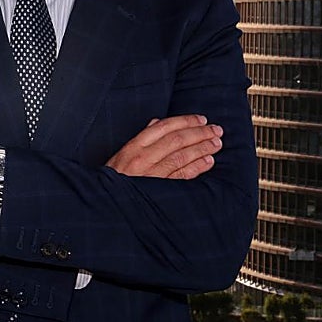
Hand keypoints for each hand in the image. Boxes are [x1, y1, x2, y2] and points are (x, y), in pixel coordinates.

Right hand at [105, 115, 222, 179]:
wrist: (104, 202)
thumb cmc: (114, 178)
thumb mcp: (121, 155)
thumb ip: (141, 138)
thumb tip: (157, 122)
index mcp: (133, 147)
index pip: (163, 127)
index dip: (185, 121)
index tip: (201, 119)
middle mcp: (142, 158)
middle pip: (176, 140)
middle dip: (199, 133)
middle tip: (216, 130)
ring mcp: (151, 175)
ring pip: (181, 156)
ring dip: (202, 148)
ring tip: (216, 143)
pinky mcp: (158, 189)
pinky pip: (181, 176)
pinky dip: (197, 167)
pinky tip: (208, 161)